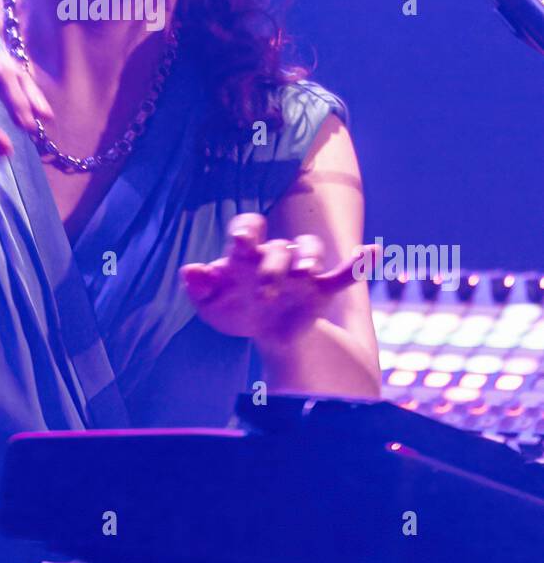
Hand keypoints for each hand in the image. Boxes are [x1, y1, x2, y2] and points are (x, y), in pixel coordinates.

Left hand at [179, 212, 377, 346]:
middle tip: (264, 295)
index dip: (246, 231)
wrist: (265, 334)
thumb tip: (188, 271)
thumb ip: (200, 288)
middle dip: (272, 268)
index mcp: (247, 254)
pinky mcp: (322, 289)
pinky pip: (345, 273)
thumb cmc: (235, 310)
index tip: (242, 243)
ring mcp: (301, 270)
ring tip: (307, 273)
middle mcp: (276, 254)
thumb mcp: (212, 306)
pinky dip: (359, 264)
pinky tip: (373, 253)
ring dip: (309, 257)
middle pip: (278, 247)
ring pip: (310, 249)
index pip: (249, 228)